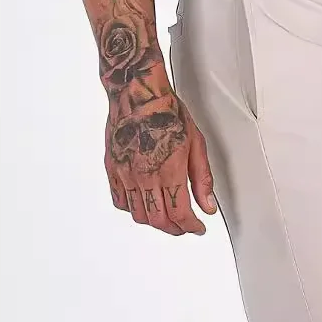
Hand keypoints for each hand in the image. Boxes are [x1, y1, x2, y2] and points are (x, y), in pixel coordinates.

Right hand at [104, 84, 215, 236]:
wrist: (138, 92)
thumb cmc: (166, 112)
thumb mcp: (196, 144)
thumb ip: (202, 179)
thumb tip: (207, 206)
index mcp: (169, 171)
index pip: (180, 214)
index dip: (191, 227)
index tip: (197, 227)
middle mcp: (145, 176)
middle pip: (159, 220)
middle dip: (175, 228)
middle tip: (184, 225)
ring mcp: (126, 174)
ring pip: (139, 215)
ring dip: (155, 221)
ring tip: (166, 215)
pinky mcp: (113, 169)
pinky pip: (120, 201)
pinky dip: (133, 209)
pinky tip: (143, 203)